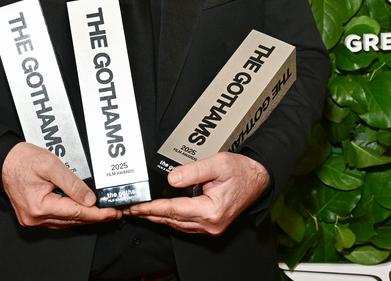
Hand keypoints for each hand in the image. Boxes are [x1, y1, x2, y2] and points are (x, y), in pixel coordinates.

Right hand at [2, 142, 121, 228]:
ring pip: (65, 222)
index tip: (111, 213)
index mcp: (39, 206)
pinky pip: (56, 220)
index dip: (97, 213)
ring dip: (83, 218)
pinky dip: (70, 216)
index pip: (76, 212)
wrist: (3, 160)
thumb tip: (89, 199)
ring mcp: (32, 219)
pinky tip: (81, 211)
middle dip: (94, 217)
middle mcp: (35, 217)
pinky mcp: (31, 216)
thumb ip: (72, 183)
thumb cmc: (22, 160)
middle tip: (112, 213)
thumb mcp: (51, 165)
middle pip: (72, 220)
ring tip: (101, 213)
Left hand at [123, 152, 269, 234]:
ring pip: (178, 224)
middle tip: (131, 209)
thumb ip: (193, 171)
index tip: (137, 206)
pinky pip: (186, 224)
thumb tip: (172, 178)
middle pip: (173, 220)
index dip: (153, 208)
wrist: (258, 179)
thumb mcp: (217, 164)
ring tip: (141, 211)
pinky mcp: (211, 224)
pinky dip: (171, 218)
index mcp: (211, 210)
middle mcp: (210, 223)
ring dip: (159, 218)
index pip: (174, 210)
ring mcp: (211, 226)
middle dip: (150, 214)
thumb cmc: (241, 171)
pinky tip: (161, 213)